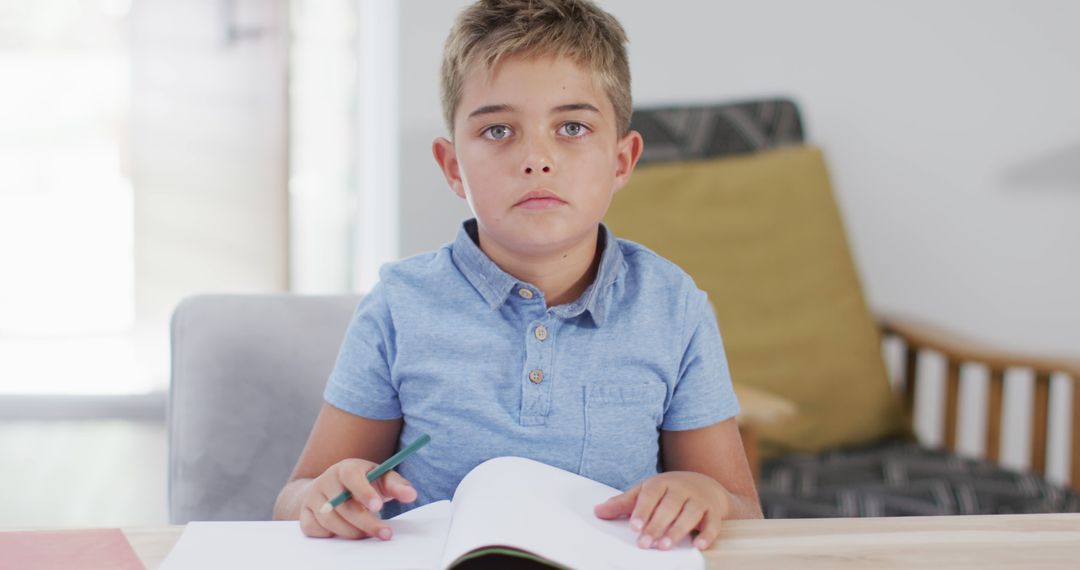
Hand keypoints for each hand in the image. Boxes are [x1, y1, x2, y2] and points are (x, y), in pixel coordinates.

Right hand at [299, 458, 417, 539]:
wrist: (330, 488)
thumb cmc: (362, 483)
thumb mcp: (380, 479)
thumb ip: (397, 485)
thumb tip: (411, 495)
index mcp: (346, 468)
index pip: (352, 477)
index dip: (364, 492)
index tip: (378, 507)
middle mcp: (326, 480)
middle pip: (343, 505)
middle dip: (366, 522)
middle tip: (385, 533)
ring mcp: (312, 497)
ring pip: (329, 520)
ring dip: (351, 532)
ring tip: (368, 534)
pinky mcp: (303, 514)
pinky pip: (313, 529)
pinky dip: (330, 535)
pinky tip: (344, 532)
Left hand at [593, 471, 731, 550]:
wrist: (705, 485)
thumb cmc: (669, 492)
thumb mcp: (646, 492)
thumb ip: (624, 503)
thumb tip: (598, 512)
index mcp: (661, 483)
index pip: (650, 495)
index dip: (642, 510)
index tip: (634, 526)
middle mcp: (681, 489)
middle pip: (669, 506)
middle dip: (656, 525)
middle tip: (645, 543)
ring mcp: (698, 500)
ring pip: (689, 514)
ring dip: (677, 530)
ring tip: (664, 546)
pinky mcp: (713, 512)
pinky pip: (712, 524)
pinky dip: (707, 534)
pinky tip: (698, 545)